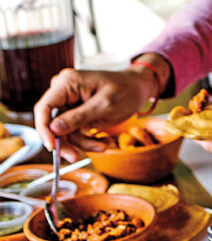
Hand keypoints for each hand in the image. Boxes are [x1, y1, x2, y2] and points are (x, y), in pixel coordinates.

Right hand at [33, 66, 157, 157]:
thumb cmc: (126, 91)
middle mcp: (63, 91)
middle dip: (66, 141)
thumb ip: (78, 117)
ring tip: (104, 146)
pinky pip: (74, 131)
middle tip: (74, 157)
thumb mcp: (105, 105)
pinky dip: (87, 139)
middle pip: (52, 122)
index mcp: (67, 83)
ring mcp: (68, 102)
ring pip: (64, 131)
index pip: (44, 108)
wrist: (139, 89)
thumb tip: (53, 128)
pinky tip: (103, 141)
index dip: (44, 129)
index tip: (52, 147)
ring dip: (82, 142)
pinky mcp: (75, 112)